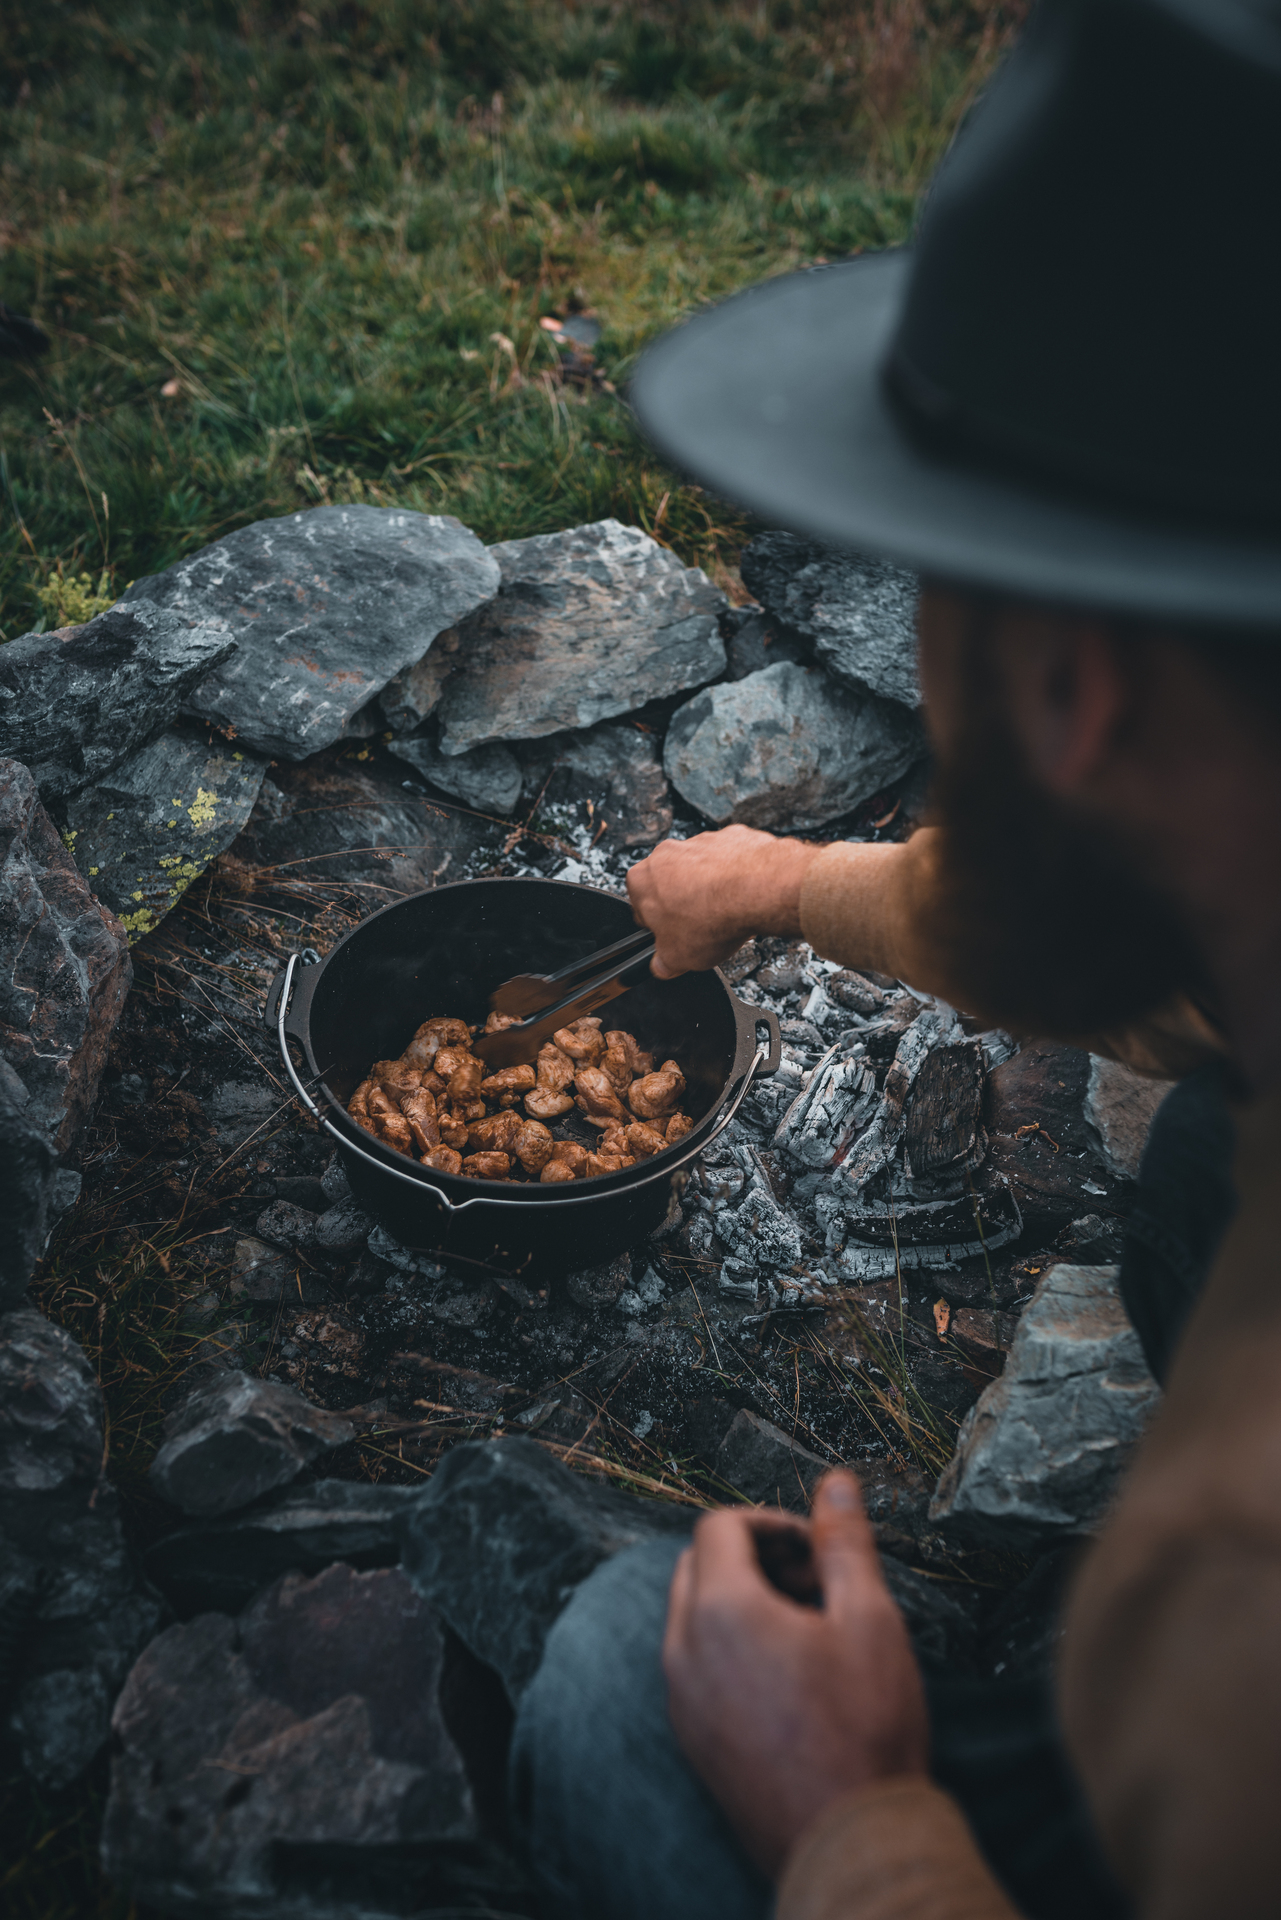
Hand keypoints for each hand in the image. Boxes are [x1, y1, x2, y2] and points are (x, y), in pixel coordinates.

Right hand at [626, 825, 820, 978]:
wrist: (757, 891)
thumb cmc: (714, 916)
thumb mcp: (677, 959)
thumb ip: (663, 963)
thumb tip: (662, 966)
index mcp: (641, 880)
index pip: (640, 907)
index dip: (657, 926)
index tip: (671, 936)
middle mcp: (667, 854)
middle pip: (670, 885)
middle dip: (683, 905)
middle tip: (700, 927)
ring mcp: (700, 843)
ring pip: (699, 870)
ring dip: (709, 889)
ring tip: (725, 914)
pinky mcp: (731, 838)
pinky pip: (729, 860)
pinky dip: (735, 876)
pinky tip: (743, 897)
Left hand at [663, 1471, 928, 1877]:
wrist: (849, 1844)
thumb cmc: (865, 1731)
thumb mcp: (869, 1619)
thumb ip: (844, 1542)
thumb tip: (835, 1483)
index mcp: (720, 1611)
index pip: (719, 1527)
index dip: (771, 1522)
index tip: (815, 1546)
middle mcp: (684, 1651)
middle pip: (697, 1567)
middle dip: (753, 1558)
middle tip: (815, 1583)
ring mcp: (682, 1701)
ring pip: (693, 1618)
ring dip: (741, 1603)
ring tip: (810, 1631)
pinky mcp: (692, 1741)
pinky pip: (695, 1667)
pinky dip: (730, 1649)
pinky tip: (791, 1678)